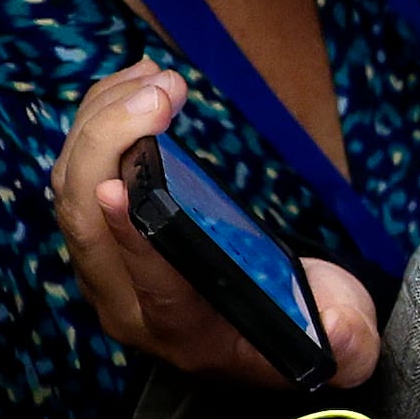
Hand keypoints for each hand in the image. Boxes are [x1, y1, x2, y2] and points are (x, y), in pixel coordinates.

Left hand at [49, 62, 386, 388]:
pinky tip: (134, 84)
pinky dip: (100, 122)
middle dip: (112, 145)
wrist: (268, 321)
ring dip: (103, 122)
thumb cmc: (302, 323)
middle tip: (162, 92)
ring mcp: (105, 265)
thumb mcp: (343, 341)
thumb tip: (337, 330)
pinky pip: (78, 172)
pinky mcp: (100, 231)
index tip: (119, 187)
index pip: (148, 285)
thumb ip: (346, 341)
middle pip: (88, 224)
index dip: (132, 237)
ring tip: (155, 77)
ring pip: (73, 189)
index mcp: (184, 331)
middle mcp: (127, 302)